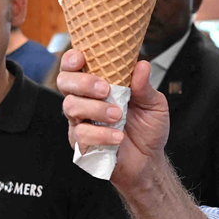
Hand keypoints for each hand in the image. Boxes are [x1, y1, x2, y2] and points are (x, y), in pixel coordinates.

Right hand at [59, 50, 170, 184]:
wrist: (149, 159)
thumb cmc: (148, 129)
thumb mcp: (153, 104)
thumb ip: (144, 86)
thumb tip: (141, 65)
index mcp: (99, 86)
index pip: (75, 67)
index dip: (72, 59)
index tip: (82, 58)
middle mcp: (86, 101)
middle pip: (65, 82)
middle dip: (82, 82)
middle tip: (104, 89)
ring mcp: (81, 122)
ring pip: (71, 107)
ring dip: (96, 109)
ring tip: (118, 115)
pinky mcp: (81, 143)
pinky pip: (81, 134)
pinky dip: (101, 134)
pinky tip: (118, 136)